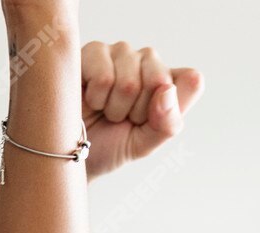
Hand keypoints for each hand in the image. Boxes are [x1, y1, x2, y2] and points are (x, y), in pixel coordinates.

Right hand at [79, 42, 201, 180]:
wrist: (67, 154)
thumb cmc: (108, 147)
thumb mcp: (145, 145)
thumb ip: (167, 124)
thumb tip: (166, 92)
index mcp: (167, 82)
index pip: (191, 81)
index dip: (169, 109)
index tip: (148, 123)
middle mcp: (148, 61)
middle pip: (159, 80)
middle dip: (137, 111)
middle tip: (120, 119)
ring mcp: (121, 53)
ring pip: (130, 80)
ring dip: (114, 107)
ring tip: (104, 110)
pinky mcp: (94, 51)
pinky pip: (104, 77)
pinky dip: (96, 98)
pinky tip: (89, 99)